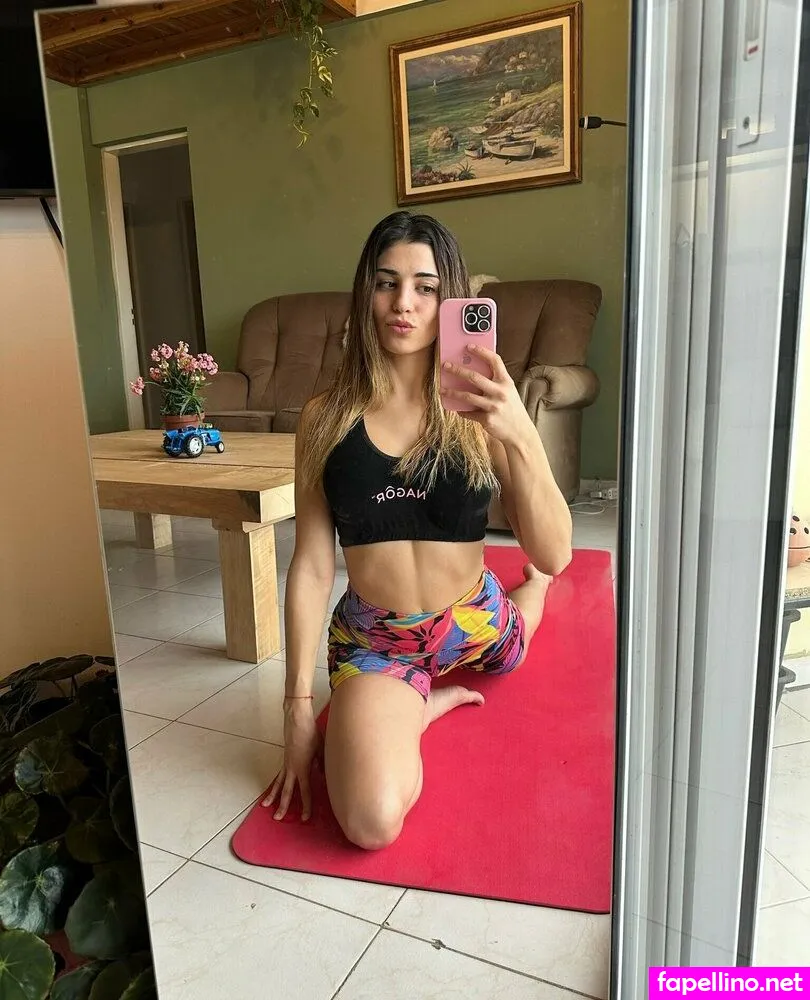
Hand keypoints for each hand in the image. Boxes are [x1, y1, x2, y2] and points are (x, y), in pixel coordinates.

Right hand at [262, 701, 321, 821]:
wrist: (297, 720)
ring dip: (273, 796)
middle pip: (287, 792)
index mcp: (303, 769)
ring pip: (279, 784)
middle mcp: (292, 769)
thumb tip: (321, 775)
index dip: (306, 805)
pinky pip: (279, 775)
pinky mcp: (284, 759)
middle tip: (278, 818)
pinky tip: (273, 789)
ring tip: (266, 806)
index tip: (306, 817)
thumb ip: (321, 764)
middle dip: (283, 806)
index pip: (305, 792)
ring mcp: (286, 764)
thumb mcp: (321, 750)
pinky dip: (275, 783)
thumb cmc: (311, 733)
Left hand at [441, 345, 533, 444]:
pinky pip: (469, 412)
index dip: (482, 351)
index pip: (494, 361)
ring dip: (452, 392)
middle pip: (475, 377)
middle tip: (446, 366)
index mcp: (506, 382)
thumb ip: (495, 383)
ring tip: (442, 390)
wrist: (520, 432)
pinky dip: (461, 410)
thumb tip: (472, 373)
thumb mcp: (509, 392)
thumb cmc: (511, 409)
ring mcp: (493, 406)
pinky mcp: (487, 419)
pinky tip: (456, 408)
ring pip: (467, 396)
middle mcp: (500, 392)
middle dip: (457, 370)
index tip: (469, 346)